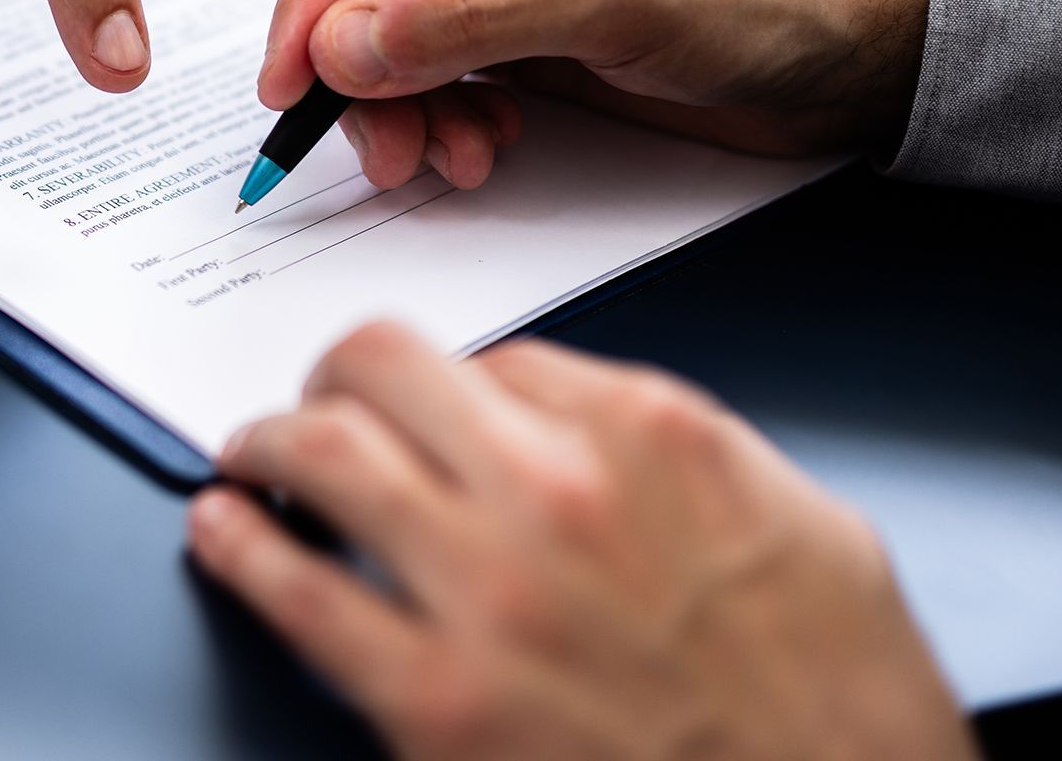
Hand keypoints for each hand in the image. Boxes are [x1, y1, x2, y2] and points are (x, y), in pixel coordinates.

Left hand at [188, 324, 976, 760]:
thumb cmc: (840, 705)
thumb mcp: (803, 522)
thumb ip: (677, 449)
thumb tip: (579, 417)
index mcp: (649, 436)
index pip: (497, 355)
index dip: (448, 383)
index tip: (428, 409)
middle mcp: (557, 492)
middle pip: (385, 368)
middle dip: (337, 376)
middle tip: (317, 400)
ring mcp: (488, 595)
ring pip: (324, 455)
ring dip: (268, 439)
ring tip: (250, 453)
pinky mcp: (435, 703)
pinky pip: (298, 599)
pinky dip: (238, 549)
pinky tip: (220, 529)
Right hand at [260, 0, 929, 191]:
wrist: (862, 51)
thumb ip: (470, 18)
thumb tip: (342, 46)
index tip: (288, 78)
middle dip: (364, 66)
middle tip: (381, 142)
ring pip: (394, 32)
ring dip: (404, 105)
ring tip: (447, 156)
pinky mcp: (520, 12)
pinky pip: (437, 67)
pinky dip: (440, 116)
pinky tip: (479, 147)